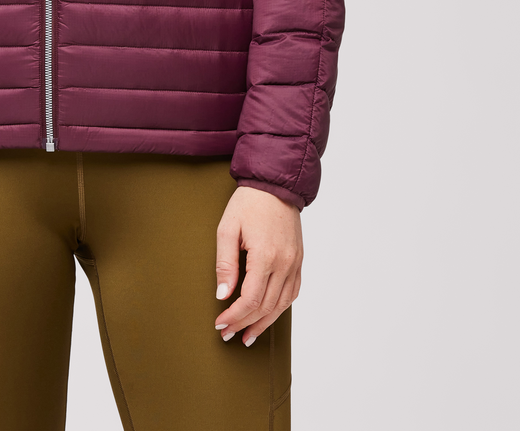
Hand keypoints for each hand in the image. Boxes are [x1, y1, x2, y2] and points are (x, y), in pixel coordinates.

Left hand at [214, 187, 302, 346]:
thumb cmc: (248, 204)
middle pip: (266, 306)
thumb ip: (225, 263)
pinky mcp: (299, 260)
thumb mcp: (227, 228)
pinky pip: (293, 293)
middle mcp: (285, 263)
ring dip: (264, 323)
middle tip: (228, 334)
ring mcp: (295, 263)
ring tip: (247, 335)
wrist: (275, 185)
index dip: (235, 316)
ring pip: (282, 305)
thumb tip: (223, 295)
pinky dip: (280, 308)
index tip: (220, 324)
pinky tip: (268, 316)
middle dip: (245, 323)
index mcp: (265, 255)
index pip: (250, 299)